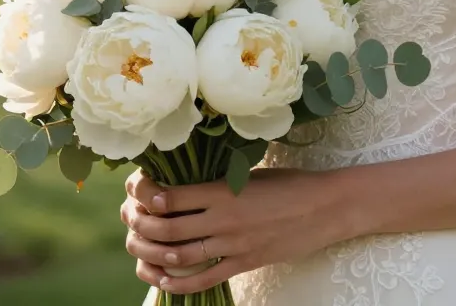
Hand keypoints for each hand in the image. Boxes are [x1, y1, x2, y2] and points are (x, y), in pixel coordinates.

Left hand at [120, 167, 344, 293]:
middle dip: (138, 225)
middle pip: (165, 228)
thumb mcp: (250, 172)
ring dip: (149, 254)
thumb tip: (182, 180)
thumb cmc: (290, 183)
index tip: (133, 189)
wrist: (327, 207)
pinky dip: (177, 283)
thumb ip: (217, 180)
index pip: (168, 195)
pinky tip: (161, 279)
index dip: (142, 193)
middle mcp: (223, 218)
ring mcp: (234, 244)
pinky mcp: (245, 263)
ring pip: (178, 256)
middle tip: (128, 219)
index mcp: (223, 189)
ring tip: (136, 247)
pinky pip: (205, 278)